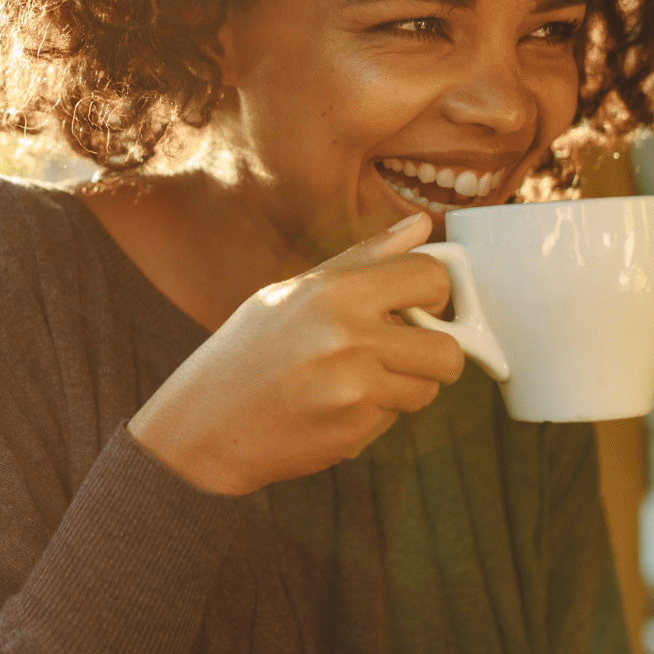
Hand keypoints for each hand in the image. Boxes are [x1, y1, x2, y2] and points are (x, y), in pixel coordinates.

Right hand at [128, 212, 465, 495]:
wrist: (205, 423)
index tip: (424, 307)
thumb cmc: (250, 350)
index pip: (431, 277)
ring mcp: (352, 387)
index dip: (439, 294)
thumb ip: (366, 259)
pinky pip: (394, 419)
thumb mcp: (297, 292)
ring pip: (427, 389)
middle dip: (437, 356)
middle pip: (447, 350)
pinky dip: (373, 415)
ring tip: (357, 381)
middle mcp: (347, 335)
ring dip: (404, 388)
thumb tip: (423, 224)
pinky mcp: (352, 429)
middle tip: (406, 354)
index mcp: (335, 291)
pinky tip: (332, 408)